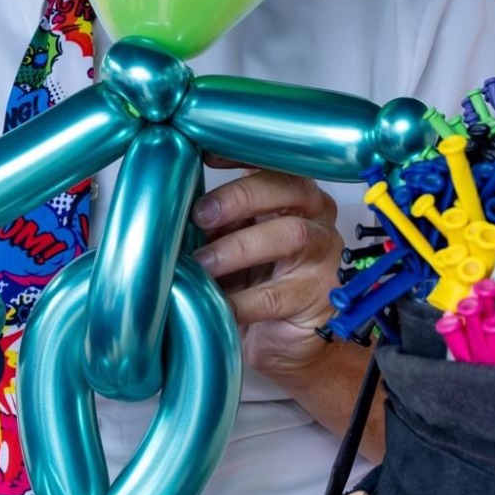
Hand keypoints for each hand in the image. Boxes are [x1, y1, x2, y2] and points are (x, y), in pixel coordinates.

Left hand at [191, 168, 343, 385]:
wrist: (277, 340)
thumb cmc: (251, 280)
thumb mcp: (229, 240)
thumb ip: (213, 220)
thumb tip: (171, 202)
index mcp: (293, 194)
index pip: (275, 161)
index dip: (241, 154)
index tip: (203, 154)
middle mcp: (316, 215)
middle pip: (287, 189)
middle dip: (239, 197)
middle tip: (200, 215)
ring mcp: (323, 255)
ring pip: (290, 235)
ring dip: (238, 247)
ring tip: (203, 264)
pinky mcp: (318, 296)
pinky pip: (277, 294)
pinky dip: (241, 300)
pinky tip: (217, 303)